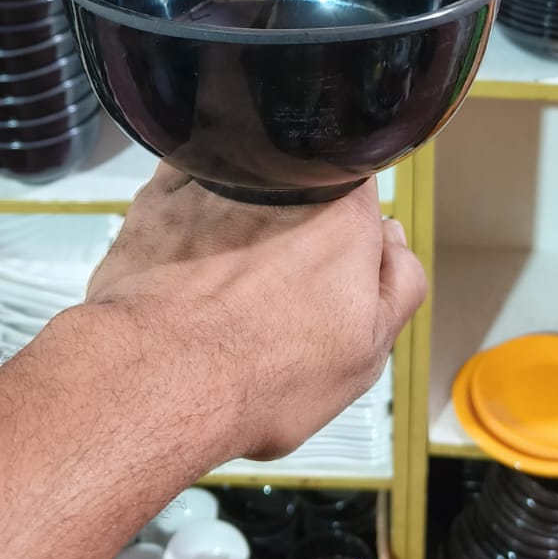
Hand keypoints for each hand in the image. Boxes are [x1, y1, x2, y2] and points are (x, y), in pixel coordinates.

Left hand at [87, 164, 426, 462]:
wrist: (158, 378)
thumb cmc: (262, 375)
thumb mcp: (368, 353)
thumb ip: (399, 286)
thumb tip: (392, 241)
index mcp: (344, 208)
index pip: (362, 194)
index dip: (351, 232)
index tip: (333, 270)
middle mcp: (281, 180)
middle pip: (300, 194)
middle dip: (293, 232)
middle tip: (275, 293)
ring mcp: (215, 182)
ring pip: (241, 198)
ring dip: (236, 230)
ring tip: (223, 294)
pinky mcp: (158, 197)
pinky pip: (184, 199)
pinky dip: (186, 229)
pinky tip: (184, 277)